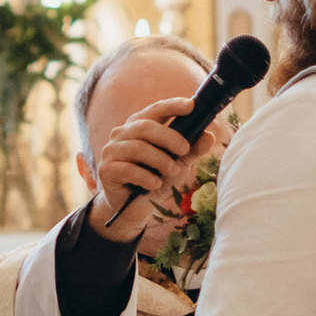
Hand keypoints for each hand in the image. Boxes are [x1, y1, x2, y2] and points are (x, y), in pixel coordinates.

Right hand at [90, 98, 209, 243]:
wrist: (133, 209)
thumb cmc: (155, 180)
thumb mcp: (178, 164)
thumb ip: (192, 151)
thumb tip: (209, 136)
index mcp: (140, 126)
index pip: (155, 110)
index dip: (172, 106)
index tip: (191, 106)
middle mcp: (122, 134)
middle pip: (145, 127)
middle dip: (169, 137)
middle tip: (185, 150)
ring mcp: (111, 151)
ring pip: (137, 148)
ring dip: (160, 160)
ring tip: (172, 172)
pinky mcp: (106, 170)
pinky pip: (127, 169)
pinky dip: (146, 177)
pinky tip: (155, 184)